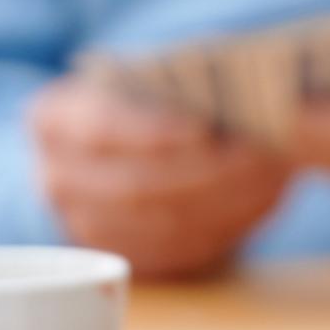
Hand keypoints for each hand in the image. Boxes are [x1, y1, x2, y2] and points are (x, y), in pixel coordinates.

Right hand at [28, 76, 290, 279]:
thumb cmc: (151, 94)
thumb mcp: (153, 74)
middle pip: (136, 184)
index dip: (153, 129)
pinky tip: (264, 196)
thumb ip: (178, 80)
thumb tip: (233, 95)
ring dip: (226, 198)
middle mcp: (58, 176)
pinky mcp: (129, 255)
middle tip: (262, 153)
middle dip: (206, 170)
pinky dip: (229, 222)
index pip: (101, 126)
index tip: (203, 127)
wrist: (129, 146)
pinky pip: (181, 250)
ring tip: (274, 172)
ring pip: (163, 222)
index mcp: (54, 118)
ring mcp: (86, 224)